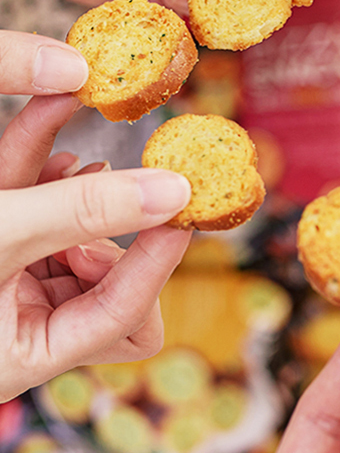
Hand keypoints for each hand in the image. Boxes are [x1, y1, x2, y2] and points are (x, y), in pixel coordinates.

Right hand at [0, 31, 191, 400]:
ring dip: (80, 190)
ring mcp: (4, 274)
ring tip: (78, 157)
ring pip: (69, 232)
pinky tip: (50, 122)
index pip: (125, 317)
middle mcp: (22, 319)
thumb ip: (81, 216)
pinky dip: (38, 162)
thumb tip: (175, 192)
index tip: (186, 205)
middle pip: (110, 284)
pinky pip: (28, 199)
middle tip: (119, 196)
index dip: (158, 262)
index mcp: (27, 351)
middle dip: (112, 237)